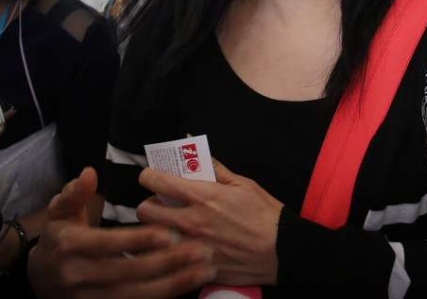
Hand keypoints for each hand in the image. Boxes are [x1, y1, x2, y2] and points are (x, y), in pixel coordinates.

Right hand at [29, 167, 214, 298]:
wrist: (40, 278)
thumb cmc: (58, 237)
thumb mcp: (59, 211)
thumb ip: (75, 192)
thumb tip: (90, 173)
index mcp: (69, 246)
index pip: (106, 244)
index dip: (137, 240)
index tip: (168, 232)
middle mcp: (79, 275)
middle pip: (127, 272)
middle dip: (166, 263)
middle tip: (199, 249)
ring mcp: (90, 297)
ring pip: (136, 294)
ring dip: (173, 283)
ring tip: (204, 269)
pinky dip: (164, 295)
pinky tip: (188, 284)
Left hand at [137, 160, 282, 285]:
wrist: (281, 251)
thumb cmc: (265, 215)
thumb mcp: (244, 184)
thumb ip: (216, 170)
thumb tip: (199, 157)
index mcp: (202, 196)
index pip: (156, 181)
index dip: (150, 175)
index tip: (153, 177)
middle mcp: (190, 222)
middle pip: (145, 211)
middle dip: (149, 204)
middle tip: (161, 204)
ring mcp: (191, 248)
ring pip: (153, 238)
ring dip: (158, 230)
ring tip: (171, 228)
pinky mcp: (195, 268)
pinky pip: (171, 259)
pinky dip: (172, 252)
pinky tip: (184, 248)